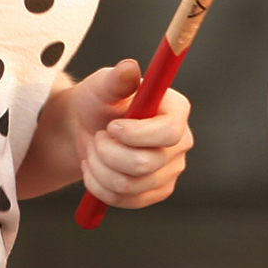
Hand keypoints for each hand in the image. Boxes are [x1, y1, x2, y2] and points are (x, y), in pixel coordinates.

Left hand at [57, 59, 194, 211]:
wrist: (86, 129)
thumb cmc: (98, 102)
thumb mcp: (102, 86)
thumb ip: (116, 79)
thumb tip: (129, 68)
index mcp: (176, 110)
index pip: (169, 132)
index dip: (136, 135)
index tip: (111, 127)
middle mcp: (181, 141)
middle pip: (145, 164)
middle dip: (107, 153)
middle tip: (97, 138)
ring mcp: (171, 170)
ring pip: (130, 186)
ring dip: (99, 169)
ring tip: (93, 151)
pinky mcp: (157, 191)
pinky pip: (125, 200)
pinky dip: (99, 186)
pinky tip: (95, 169)